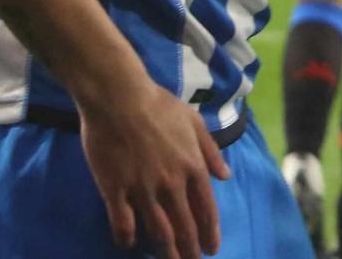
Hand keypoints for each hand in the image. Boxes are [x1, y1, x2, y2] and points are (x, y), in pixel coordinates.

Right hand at [78, 82, 230, 257]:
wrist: (120, 97)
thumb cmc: (159, 105)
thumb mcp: (195, 123)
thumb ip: (211, 152)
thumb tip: (226, 176)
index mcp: (193, 166)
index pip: (206, 208)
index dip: (210, 232)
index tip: (212, 249)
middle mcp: (172, 182)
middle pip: (184, 226)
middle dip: (190, 249)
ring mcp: (143, 188)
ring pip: (157, 230)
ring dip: (165, 251)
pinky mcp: (115, 189)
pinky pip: (123, 223)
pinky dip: (127, 238)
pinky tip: (128, 245)